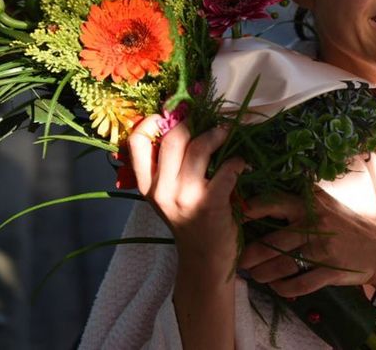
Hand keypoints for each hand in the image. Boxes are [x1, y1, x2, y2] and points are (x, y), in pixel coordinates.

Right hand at [127, 117, 247, 264]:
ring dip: (217, 135)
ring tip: (225, 133)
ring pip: (198, 148)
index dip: (151, 121)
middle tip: (206, 120)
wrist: (204, 262)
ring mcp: (185, 198)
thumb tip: (179, 123)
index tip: (170, 114)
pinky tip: (240, 163)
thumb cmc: (188, 222)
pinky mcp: (210, 204)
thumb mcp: (166, 197)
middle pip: (171, 138)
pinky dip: (236, 161)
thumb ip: (166, 168)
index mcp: (147, 186)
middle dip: (191, 122)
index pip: (136, 142)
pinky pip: (226, 169)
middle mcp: (161, 190)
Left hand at [238, 189, 375, 297]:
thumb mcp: (327, 203)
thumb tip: (265, 197)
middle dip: (251, 255)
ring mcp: (323, 250)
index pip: (274, 203)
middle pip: (273, 242)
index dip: (251, 210)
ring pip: (283, 265)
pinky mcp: (330, 272)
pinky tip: (276, 288)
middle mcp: (315, 225)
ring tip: (254, 276)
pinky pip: (300, 284)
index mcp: (310, 204)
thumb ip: (301, 198)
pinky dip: (284, 288)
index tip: (234, 217)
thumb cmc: (347, 224)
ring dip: (264, 273)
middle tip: (238, 260)